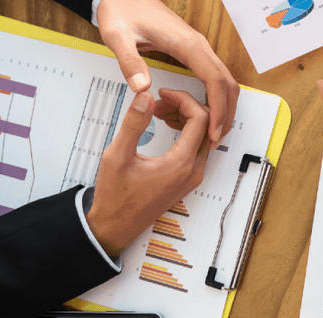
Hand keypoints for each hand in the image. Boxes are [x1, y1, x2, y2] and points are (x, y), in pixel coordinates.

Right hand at [86, 89, 210, 257]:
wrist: (115, 227)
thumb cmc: (115, 197)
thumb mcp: (117, 156)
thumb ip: (133, 124)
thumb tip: (146, 96)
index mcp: (181, 164)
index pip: (200, 118)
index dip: (183, 99)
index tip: (163, 94)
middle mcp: (193, 171)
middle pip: (207, 125)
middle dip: (186, 106)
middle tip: (160, 101)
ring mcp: (192, 176)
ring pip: (204, 136)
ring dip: (186, 118)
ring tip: (159, 112)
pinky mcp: (187, 178)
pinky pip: (197, 147)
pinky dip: (186, 131)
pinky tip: (165, 125)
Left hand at [96, 0, 238, 146]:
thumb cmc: (121, 10)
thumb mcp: (118, 37)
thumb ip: (130, 62)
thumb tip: (143, 88)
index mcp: (186, 44)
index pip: (214, 80)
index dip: (218, 109)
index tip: (213, 132)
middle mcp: (198, 45)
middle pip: (227, 83)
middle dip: (226, 113)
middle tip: (215, 140)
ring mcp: (197, 48)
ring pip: (223, 80)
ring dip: (223, 106)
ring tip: (211, 132)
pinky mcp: (192, 51)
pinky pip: (212, 76)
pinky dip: (214, 97)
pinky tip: (202, 113)